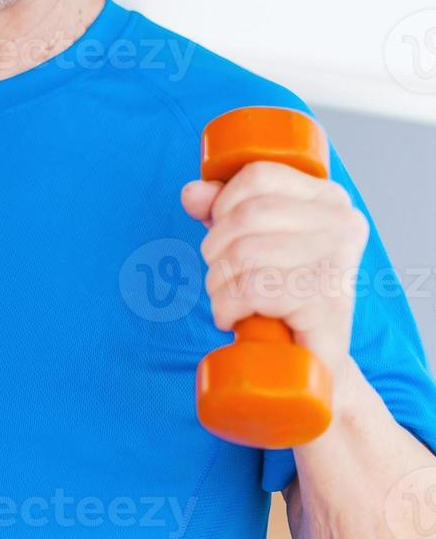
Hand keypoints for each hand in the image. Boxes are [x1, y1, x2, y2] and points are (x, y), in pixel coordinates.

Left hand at [182, 161, 368, 377]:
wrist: (307, 363)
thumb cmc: (277, 293)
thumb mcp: (247, 240)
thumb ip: (221, 209)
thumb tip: (193, 192)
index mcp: (329, 199)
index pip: (260, 175)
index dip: (223, 202)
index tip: (220, 232)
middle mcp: (344, 226)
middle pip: (247, 215)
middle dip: (215, 249)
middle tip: (221, 278)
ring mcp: (339, 264)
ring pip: (246, 253)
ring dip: (219, 283)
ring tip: (228, 300)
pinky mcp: (327, 304)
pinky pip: (256, 290)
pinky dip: (229, 306)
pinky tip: (233, 318)